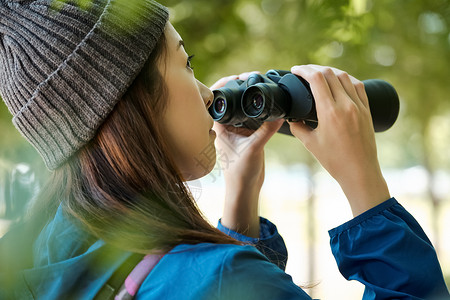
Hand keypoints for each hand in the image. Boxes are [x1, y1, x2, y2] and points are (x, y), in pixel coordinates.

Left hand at [210, 72, 283, 236]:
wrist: (246, 187)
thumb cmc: (241, 172)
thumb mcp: (254, 149)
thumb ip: (266, 131)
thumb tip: (280, 115)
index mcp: (219, 126)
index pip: (217, 97)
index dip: (226, 83)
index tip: (239, 77)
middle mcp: (226, 124)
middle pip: (230, 97)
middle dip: (240, 84)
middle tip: (253, 76)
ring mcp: (236, 128)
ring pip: (241, 104)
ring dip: (249, 94)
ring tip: (261, 83)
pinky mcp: (247, 133)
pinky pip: (252, 113)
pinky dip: (258, 105)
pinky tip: (268, 100)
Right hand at [288, 65, 389, 215]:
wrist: (359, 172)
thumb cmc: (334, 160)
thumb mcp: (310, 144)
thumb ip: (298, 127)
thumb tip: (292, 117)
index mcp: (330, 112)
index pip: (316, 79)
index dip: (303, 70)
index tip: (295, 70)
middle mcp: (346, 105)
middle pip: (329, 73)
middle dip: (314, 68)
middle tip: (303, 71)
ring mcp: (359, 106)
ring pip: (344, 76)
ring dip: (330, 71)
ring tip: (319, 74)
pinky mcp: (367, 110)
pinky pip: (358, 86)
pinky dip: (346, 79)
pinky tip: (339, 80)